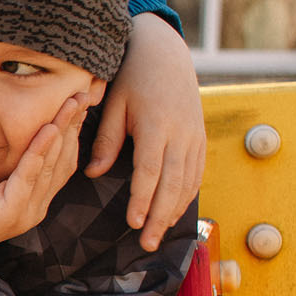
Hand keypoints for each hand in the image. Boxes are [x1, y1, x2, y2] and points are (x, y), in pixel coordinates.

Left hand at [0, 95, 88, 295]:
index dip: (73, 129)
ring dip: (62, 131)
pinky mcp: (8, 214)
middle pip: (64, 159)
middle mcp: (36, 205)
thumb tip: (4, 117)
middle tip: (85, 93)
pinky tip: (48, 129)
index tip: (79, 99)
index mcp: (34, 198)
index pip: (62, 159)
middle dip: (74, 124)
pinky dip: (39, 152)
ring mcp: (25, 212)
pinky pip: (28, 177)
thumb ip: (1, 154)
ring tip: (72, 103)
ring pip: (51, 165)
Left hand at [86, 12, 205, 250]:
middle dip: (159, 216)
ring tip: (158, 235)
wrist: (165, 52)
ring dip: (174, 211)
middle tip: (146, 244)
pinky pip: (196, 173)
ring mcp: (195, 136)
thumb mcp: (113, 104)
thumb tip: (94, 174)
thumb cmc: (132, 77)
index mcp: (156, 125)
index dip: (142, 199)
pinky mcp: (200, 137)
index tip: (133, 223)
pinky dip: (186, 196)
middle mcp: (181, 134)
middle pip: (172, 184)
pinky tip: (173, 213)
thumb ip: (105, 140)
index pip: (150, 171)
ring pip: (188, 182)